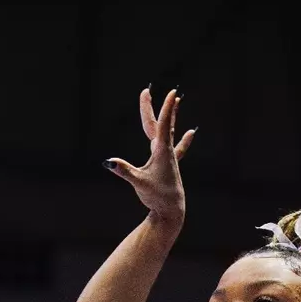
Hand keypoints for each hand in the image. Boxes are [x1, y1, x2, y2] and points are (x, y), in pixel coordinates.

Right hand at [103, 87, 195, 224]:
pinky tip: (192, 133)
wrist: (171, 211)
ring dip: (170, 115)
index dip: (165, 108)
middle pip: (158, 123)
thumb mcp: (139, 182)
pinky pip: (176, 148)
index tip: (171, 92)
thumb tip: (108, 162)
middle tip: (146, 91)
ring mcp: (169, 156)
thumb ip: (124, 171)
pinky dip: (183, 140)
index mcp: (161, 151)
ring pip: (167, 131)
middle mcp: (166, 150)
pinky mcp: (169, 164)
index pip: (163, 124)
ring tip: (177, 100)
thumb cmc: (157, 196)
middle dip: (151, 107)